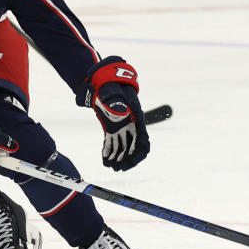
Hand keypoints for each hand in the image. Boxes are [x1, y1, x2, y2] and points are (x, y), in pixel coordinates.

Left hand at [79, 56, 149, 170]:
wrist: (105, 80)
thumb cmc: (111, 85)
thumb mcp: (114, 91)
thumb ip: (116, 101)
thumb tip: (120, 113)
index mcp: (136, 117)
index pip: (143, 139)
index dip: (139, 152)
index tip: (132, 161)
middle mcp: (131, 124)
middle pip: (134, 147)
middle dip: (128, 159)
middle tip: (119, 169)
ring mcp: (122, 126)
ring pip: (123, 147)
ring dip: (119, 158)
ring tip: (111, 168)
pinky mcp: (112, 127)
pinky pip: (113, 142)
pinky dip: (110, 152)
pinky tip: (105, 160)